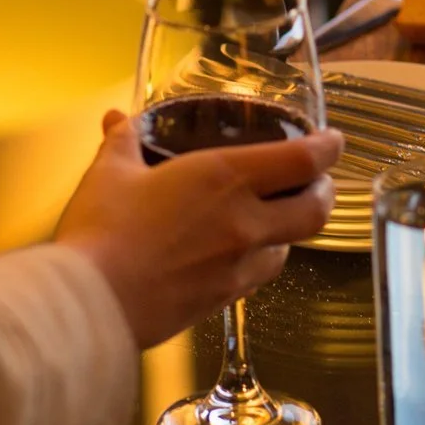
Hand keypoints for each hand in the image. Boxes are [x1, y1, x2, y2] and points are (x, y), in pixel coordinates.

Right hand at [57, 110, 341, 347]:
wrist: (91, 304)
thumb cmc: (102, 233)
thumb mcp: (109, 173)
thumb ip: (122, 141)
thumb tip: (117, 120)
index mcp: (226, 178)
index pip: (304, 159)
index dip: (329, 148)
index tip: (333, 140)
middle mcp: (245, 222)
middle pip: (316, 209)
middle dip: (325, 191)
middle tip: (318, 180)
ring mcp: (238, 267)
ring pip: (291, 247)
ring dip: (293, 230)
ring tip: (279, 217)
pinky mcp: (223, 300)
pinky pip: (258, 277)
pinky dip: (261, 260)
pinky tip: (241, 254)